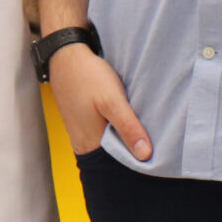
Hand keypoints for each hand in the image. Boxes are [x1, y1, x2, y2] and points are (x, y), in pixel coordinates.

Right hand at [47, 43, 151, 161]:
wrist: (65, 56)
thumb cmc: (87, 77)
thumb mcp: (112, 101)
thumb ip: (128, 128)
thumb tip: (145, 155)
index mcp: (89, 143)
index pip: (117, 165)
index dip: (136, 161)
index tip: (156, 155)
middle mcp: (82, 143)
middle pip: (112, 157)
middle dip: (131, 151)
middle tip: (152, 140)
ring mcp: (80, 133)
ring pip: (108, 145)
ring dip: (123, 139)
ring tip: (141, 129)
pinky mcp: (81, 122)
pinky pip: (102, 134)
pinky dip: (114, 130)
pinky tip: (125, 119)